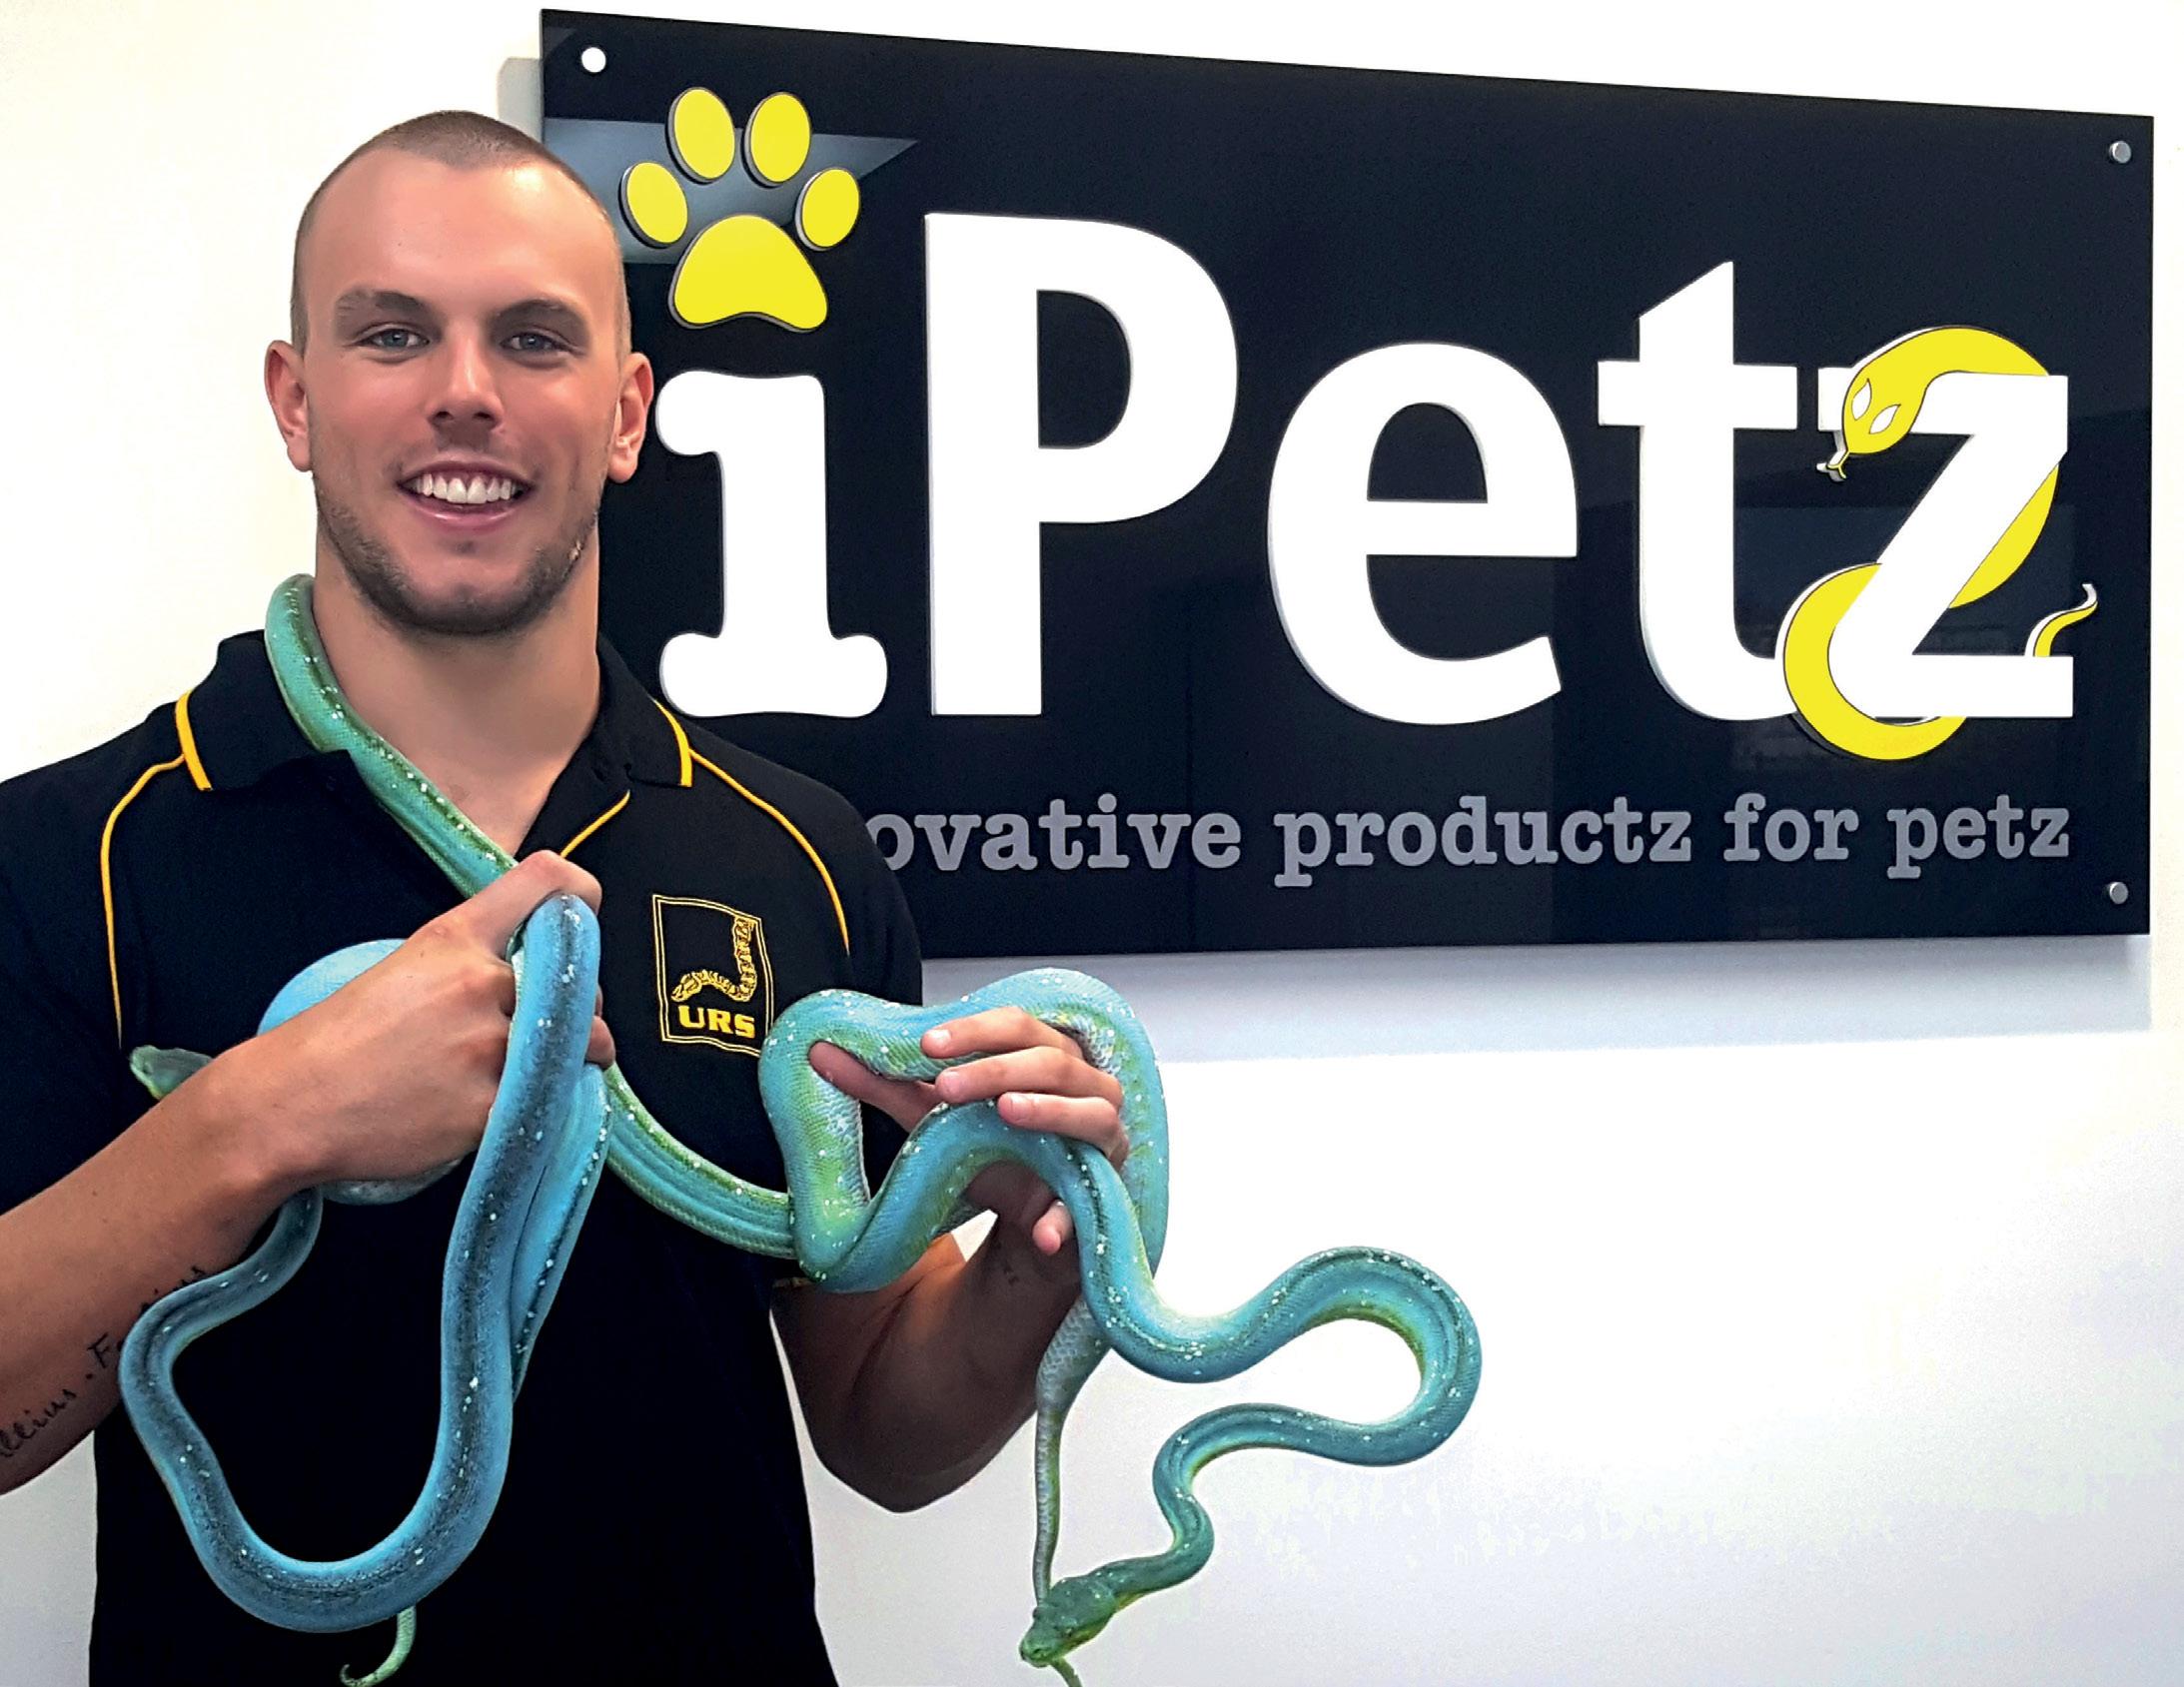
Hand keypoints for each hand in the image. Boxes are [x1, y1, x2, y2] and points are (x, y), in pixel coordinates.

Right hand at [227, 852, 614, 1195]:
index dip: (576, 893)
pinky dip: (545, 1103)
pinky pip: (553, 1097)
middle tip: (549, 1029)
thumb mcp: (401, 967)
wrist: (289, 1105)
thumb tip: (529, 969)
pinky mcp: (491, 1106)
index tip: (582, 913)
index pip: (542, 883)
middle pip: (578, 982)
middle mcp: (478, 982)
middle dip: (578, 1008)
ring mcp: (487, 1045)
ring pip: (583, 1044)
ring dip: (577, 1057)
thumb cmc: (338, 1040)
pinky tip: (512, 1105)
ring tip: (546, 1070)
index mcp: (454, 937)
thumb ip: (467, 958)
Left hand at [806, 1006, 1126, 1260]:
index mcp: (1046, 1058)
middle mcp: (1086, 1090)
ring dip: (1051, 1111)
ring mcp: (1103, 1143)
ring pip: (1094, 1112)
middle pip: (1055, 1061)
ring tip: (1005, 1111)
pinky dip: (1069, 1218)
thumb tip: (820, 1052)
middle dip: (999, 1068)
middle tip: (945, 1086)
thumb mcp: (933, 1120)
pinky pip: (1096, 1202)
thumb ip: (887, 1085)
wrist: (1026, 1225)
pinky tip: (1043, 1232)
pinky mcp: (1104, 1196)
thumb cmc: (992, 1157)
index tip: (926, 1044)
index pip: (1020, 1025)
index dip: (976, 1030)